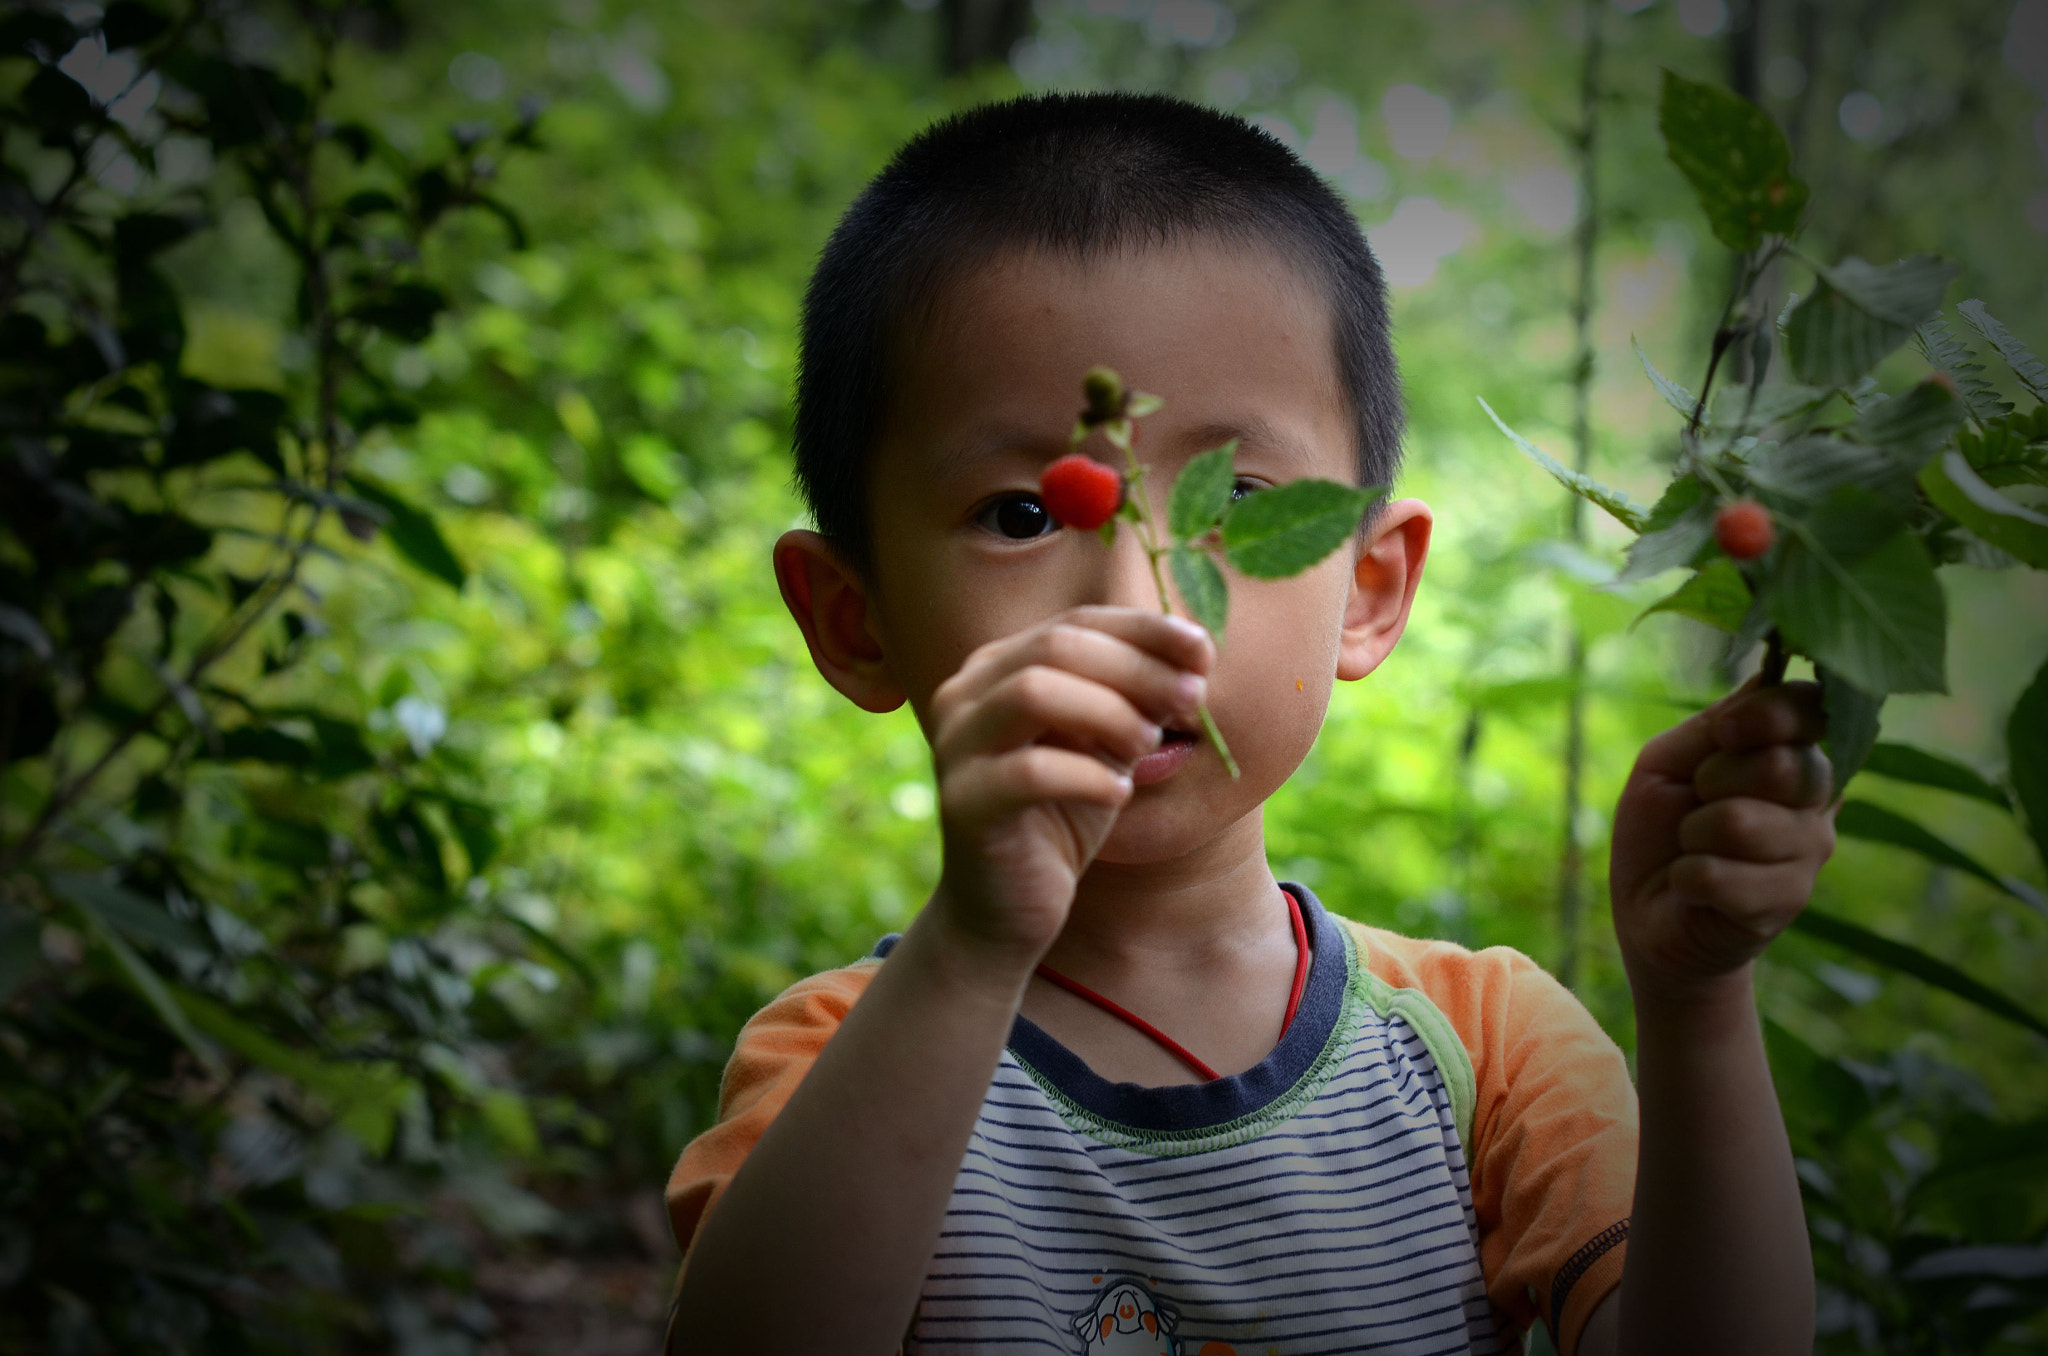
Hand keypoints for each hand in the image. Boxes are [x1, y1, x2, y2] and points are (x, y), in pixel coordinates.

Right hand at [926, 607, 1212, 965]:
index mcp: (999, 667)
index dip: (1145, 630)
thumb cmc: (1063, 815)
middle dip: (1137, 669)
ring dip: (1110, 713)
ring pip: (1034, 692)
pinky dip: (1089, 777)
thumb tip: (1196, 655)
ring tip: (1147, 746)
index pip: (1077, 621)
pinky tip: (1119, 795)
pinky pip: (1029, 772)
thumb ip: (1135, 698)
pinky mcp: (962, 803)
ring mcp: (956, 746)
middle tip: (1192, 702)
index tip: (1204, 650)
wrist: (1009, 908)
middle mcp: (965, 694)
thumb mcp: (1107, 746)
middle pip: (1057, 645)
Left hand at [1610, 680, 1836, 1003]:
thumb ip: (1715, 726)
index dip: (1768, 714)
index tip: (1724, 732)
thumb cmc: (1660, 830)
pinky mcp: (1787, 901)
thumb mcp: (1669, 762)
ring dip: (1692, 835)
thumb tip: (1768, 675)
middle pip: (1780, 765)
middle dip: (1713, 780)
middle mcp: (1816, 799)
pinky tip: (1693, 886)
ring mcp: (1809, 852)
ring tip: (1694, 848)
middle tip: (1698, 802)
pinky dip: (1685, 877)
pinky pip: (1718, 875)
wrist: (1653, 914)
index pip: (1812, 708)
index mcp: (1790, 753)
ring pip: (1741, 823)